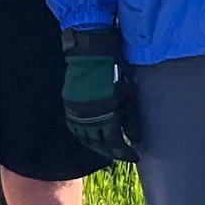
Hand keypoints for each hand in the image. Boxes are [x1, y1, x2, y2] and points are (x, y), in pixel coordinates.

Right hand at [59, 27, 137, 162]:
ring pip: (85, 138)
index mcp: (105, 114)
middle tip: (122, 154)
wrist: (90, 48)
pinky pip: (75, 127)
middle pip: (98, 144)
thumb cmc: (114, 66)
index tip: (134, 156)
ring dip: (96, 145)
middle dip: (111, 152)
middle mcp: (87, 116)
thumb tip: (136, 137)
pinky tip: (91, 135)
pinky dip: (84, 135)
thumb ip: (131, 117)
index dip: (125, 153)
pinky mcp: (69, 103)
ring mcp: (75, 111)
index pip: (114, 143)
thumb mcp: (127, 92)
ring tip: (107, 148)